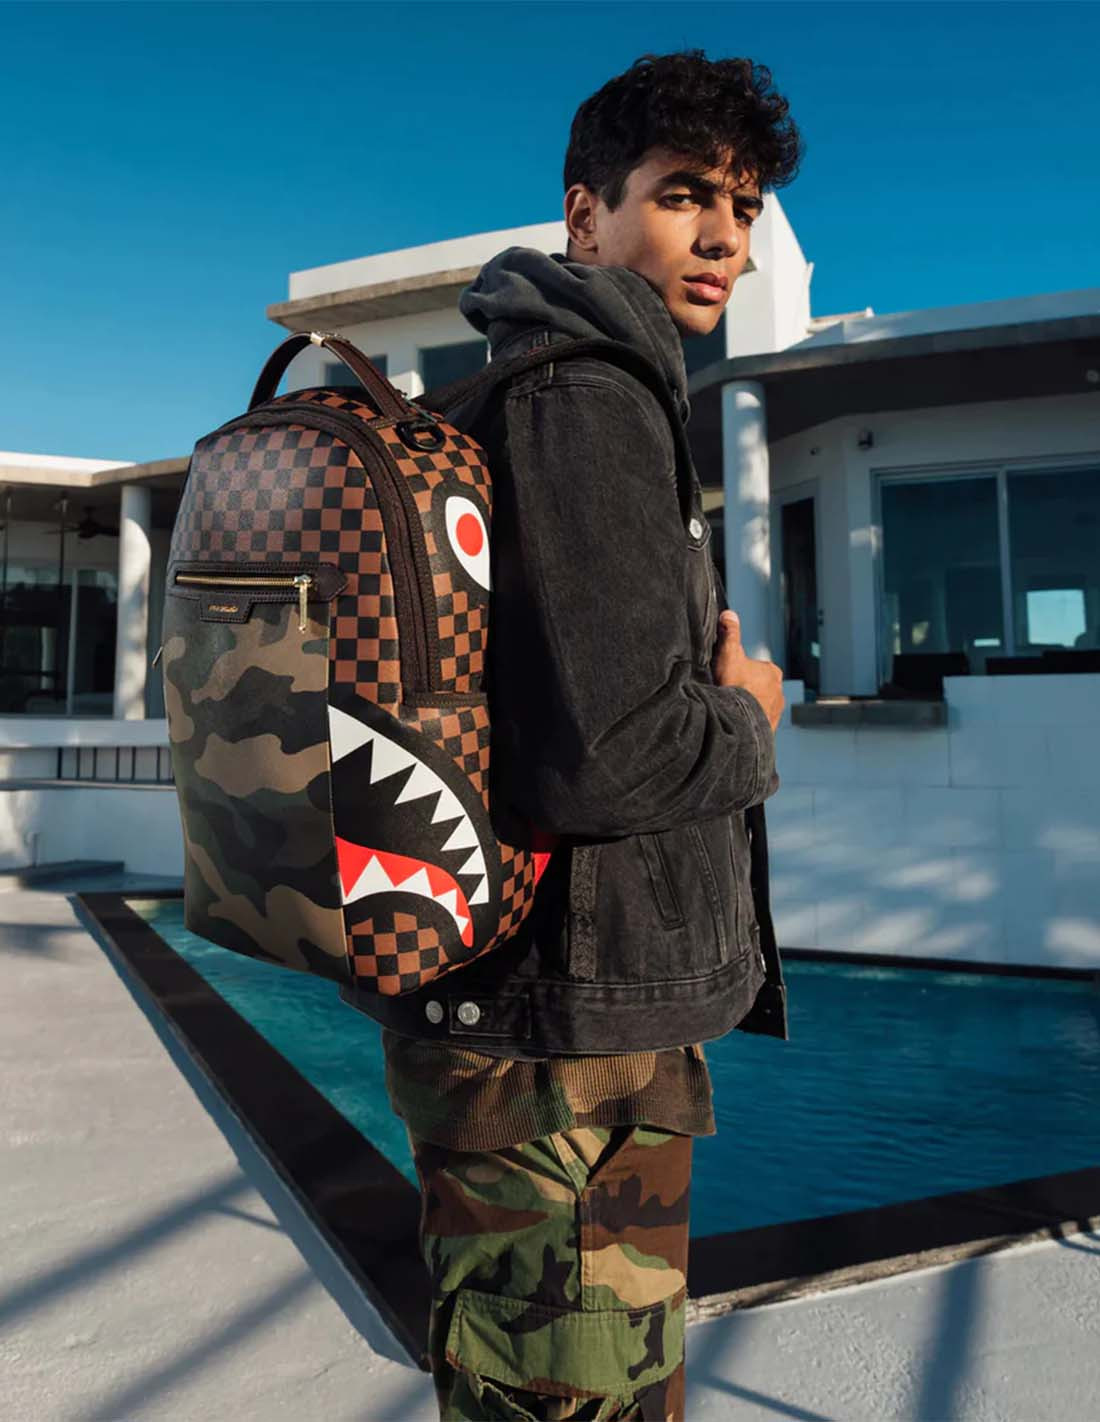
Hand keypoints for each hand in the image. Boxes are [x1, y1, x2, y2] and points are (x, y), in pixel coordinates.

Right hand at [711, 610, 784, 732]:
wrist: (738, 722)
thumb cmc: (735, 687)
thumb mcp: (729, 654)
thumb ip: (730, 633)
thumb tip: (729, 615)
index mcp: (772, 672)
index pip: (755, 667)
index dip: (739, 671)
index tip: (729, 677)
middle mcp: (779, 691)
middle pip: (758, 687)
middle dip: (746, 690)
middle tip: (729, 693)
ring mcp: (776, 710)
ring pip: (759, 705)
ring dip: (748, 707)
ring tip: (732, 709)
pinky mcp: (771, 727)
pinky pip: (758, 722)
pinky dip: (750, 721)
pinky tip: (738, 721)